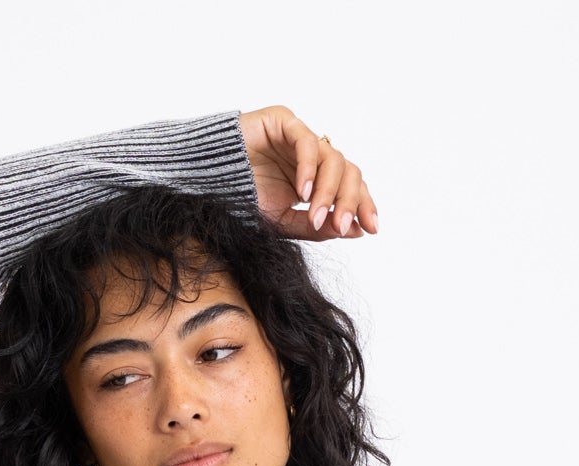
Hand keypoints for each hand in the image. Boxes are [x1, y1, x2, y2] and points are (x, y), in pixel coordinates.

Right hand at [237, 105, 379, 240]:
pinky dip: (309, 168)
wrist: (208, 183)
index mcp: (316, 179)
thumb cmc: (242, 200)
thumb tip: (354, 230)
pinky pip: (307, 142)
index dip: (363, 205)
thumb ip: (316, 228)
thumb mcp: (284, 223)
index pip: (350, 187)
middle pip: (348, 172)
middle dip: (350, 201)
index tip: (370, 228)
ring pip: (333, 159)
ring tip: (316, 217)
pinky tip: (302, 192)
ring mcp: (300, 138)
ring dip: (328, 192)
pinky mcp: (284, 122)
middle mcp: (313, 158)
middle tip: (342, 226)